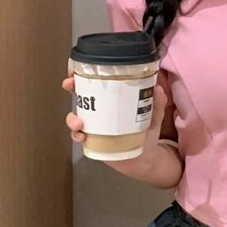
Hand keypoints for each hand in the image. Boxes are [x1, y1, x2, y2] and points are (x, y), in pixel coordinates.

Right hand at [63, 63, 170, 177]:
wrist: (144, 158)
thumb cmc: (146, 131)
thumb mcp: (154, 114)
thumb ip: (157, 102)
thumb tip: (157, 88)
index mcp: (112, 99)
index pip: (96, 82)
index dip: (83, 73)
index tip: (76, 69)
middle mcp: (99, 111)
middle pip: (80, 95)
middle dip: (71, 88)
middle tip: (69, 85)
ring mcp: (93, 126)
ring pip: (75, 118)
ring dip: (72, 118)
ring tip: (80, 123)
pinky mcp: (92, 142)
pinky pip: (79, 137)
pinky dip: (77, 136)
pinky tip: (83, 137)